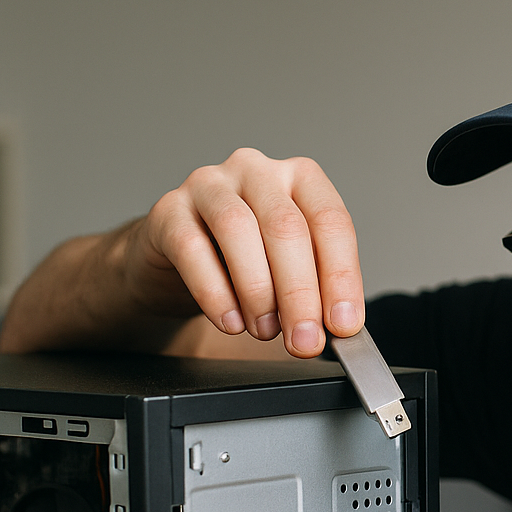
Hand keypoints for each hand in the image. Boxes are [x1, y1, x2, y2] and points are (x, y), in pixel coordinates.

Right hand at [128, 147, 364, 356]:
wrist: (177, 262)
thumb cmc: (243, 262)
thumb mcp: (289, 270)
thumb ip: (316, 290)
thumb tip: (338, 326)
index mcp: (300, 178)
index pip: (331, 222)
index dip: (341, 277)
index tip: (342, 324)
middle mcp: (257, 171)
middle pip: (286, 228)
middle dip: (300, 294)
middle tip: (304, 341)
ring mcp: (209, 185)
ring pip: (238, 230)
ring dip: (258, 292)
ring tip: (265, 331)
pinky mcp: (168, 210)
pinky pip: (192, 248)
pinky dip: (215, 293)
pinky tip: (230, 322)